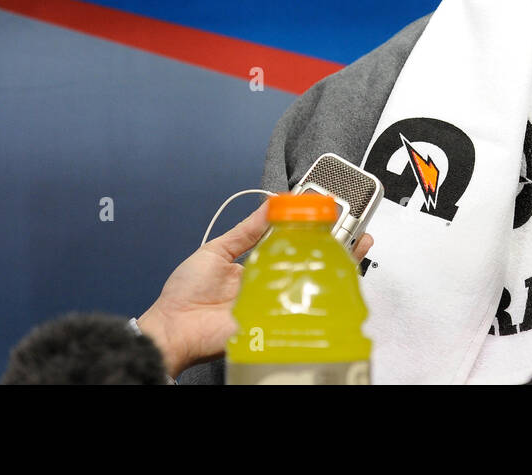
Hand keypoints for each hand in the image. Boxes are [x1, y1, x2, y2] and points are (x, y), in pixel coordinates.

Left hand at [137, 203, 373, 377]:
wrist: (173, 328)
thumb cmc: (187, 292)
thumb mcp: (217, 250)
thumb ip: (246, 231)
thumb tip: (271, 204)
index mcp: (259, 266)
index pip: (292, 244)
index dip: (313, 230)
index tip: (332, 213)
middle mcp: (273, 284)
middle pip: (311, 263)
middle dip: (338, 246)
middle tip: (358, 228)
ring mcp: (277, 303)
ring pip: (314, 284)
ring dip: (339, 266)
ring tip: (359, 245)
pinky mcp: (276, 322)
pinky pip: (303, 309)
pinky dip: (323, 294)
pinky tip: (338, 275)